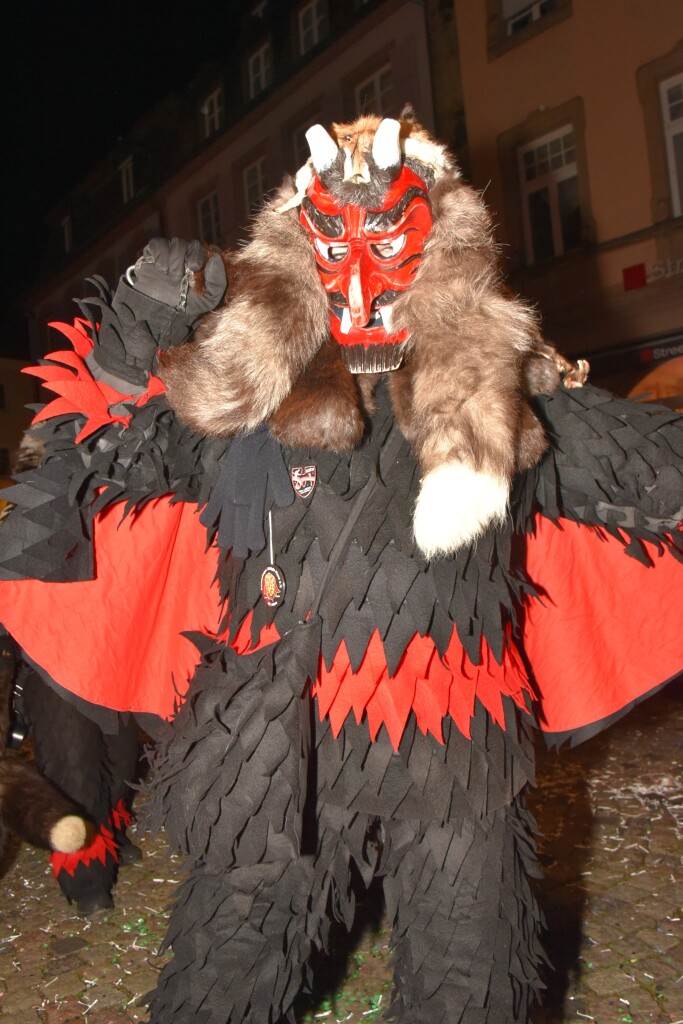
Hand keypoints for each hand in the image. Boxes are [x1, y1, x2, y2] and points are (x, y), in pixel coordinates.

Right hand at [128, 238, 226, 318]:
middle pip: (195, 244)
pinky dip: (160, 255)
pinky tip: (162, 269)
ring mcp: (172, 252)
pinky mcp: (154, 252)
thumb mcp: (208, 300)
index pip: (211, 250)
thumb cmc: (187, 304)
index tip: (200, 268)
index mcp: (204, 264)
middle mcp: (189, 254)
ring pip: (177, 243)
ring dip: (176, 261)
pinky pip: (158, 243)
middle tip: (188, 271)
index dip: (207, 255)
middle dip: (193, 256)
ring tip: (174, 277)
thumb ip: (217, 282)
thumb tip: (216, 258)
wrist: (160, 310)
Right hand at [200, 426, 293, 558]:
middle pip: (237, 528)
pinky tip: (211, 526)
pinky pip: (210, 507)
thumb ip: (281, 487)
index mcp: (254, 495)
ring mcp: (226, 494)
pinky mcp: (218, 488)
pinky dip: (209, 518)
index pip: (253, 524)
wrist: (248, 435)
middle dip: (239, 544)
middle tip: (241, 556)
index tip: (255, 548)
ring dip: (225, 536)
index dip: (253, 538)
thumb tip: (287, 504)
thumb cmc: (266, 452)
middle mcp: (238, 498)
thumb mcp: (278, 469)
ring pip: (223, 522)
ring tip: (226, 547)